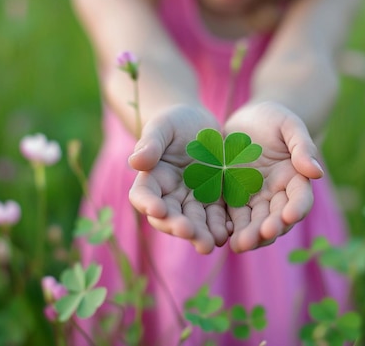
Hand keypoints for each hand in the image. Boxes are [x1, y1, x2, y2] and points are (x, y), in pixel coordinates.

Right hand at [128, 105, 230, 253]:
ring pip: (194, 222)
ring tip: (211, 243)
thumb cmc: (174, 121)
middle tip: (190, 233)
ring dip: (201, 234)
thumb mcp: (162, 126)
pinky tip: (229, 232)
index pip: (143, 195)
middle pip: (169, 216)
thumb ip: (151, 142)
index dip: (148, 204)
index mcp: (151, 178)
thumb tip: (135, 162)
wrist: (198, 124)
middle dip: (179, 226)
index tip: (158, 209)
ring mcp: (191, 200)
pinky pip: (216, 216)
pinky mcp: (213, 199)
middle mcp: (169, 195)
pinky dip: (220, 226)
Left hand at [223, 102, 323, 252]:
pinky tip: (223, 234)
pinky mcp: (234, 198)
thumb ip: (302, 147)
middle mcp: (277, 193)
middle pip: (277, 218)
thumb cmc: (273, 117)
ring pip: (255, 223)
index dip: (296, 208)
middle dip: (270, 229)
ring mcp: (254, 198)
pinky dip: (230, 228)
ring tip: (240, 244)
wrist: (246, 118)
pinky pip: (232, 216)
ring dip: (250, 235)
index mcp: (295, 178)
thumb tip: (316, 172)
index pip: (300, 198)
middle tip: (261, 235)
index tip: (289, 215)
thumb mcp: (289, 124)